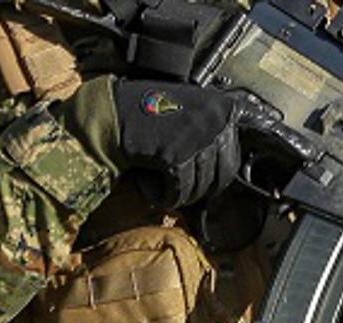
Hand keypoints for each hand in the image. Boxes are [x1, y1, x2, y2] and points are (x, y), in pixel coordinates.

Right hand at [62, 77, 241, 208]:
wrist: (108, 114)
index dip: (218, 171)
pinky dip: (167, 195)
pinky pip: (181, 189)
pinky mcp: (175, 157)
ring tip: (166, 186)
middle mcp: (214, 120)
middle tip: (184, 187)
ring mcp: (196, 138)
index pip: (234, 154)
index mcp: (221, 107)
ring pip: (202, 184)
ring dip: (184, 193)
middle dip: (203, 186)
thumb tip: (233, 154)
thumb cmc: (147, 112)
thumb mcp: (190, 107)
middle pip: (222, 173)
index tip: (205, 177)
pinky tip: (153, 189)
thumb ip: (213, 125)